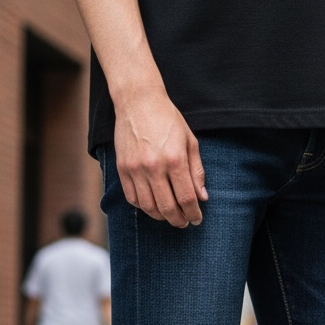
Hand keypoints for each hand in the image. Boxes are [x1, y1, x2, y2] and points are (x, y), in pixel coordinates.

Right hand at [113, 86, 206, 227]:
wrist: (138, 102)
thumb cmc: (168, 120)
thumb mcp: (190, 141)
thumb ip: (197, 171)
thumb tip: (202, 197)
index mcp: (175, 160)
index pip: (187, 198)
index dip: (194, 213)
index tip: (197, 219)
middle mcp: (154, 167)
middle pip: (168, 207)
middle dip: (179, 220)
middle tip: (184, 222)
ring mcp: (136, 169)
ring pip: (149, 207)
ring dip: (161, 217)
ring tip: (170, 216)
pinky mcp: (122, 169)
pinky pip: (132, 198)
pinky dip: (144, 207)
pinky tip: (153, 206)